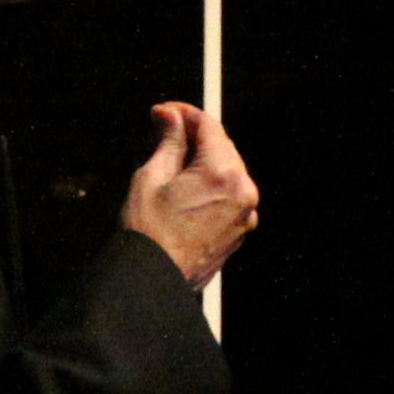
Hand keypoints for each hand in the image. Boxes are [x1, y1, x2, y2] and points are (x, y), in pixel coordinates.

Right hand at [122, 103, 259, 290]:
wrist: (152, 282)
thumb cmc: (148, 234)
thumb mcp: (151, 176)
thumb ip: (168, 141)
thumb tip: (170, 117)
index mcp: (223, 174)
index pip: (209, 126)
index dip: (184, 113)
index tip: (165, 112)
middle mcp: (242, 193)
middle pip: (221, 146)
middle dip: (194, 137)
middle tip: (163, 132)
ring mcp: (245, 215)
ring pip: (227, 171)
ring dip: (203, 162)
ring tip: (170, 165)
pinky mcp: (240, 231)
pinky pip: (229, 196)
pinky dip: (211, 186)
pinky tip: (185, 190)